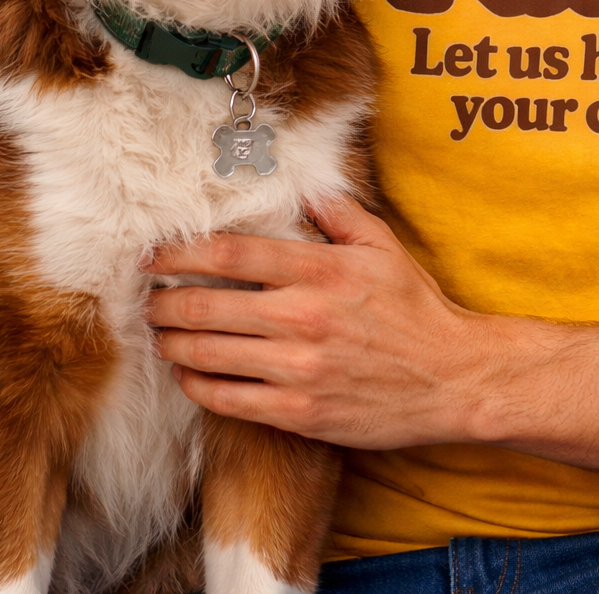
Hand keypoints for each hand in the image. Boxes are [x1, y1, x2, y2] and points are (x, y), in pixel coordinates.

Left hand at [143, 196, 496, 445]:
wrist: (451, 377)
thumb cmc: (414, 309)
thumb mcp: (383, 246)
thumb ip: (338, 213)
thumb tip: (302, 186)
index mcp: (321, 270)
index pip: (233, 255)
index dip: (183, 252)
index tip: (155, 254)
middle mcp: (303, 317)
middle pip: (208, 305)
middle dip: (165, 302)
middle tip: (147, 299)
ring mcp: (298, 369)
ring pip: (209, 354)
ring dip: (172, 343)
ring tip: (159, 335)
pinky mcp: (299, 412)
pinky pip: (229, 400)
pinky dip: (197, 385)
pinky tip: (188, 374)